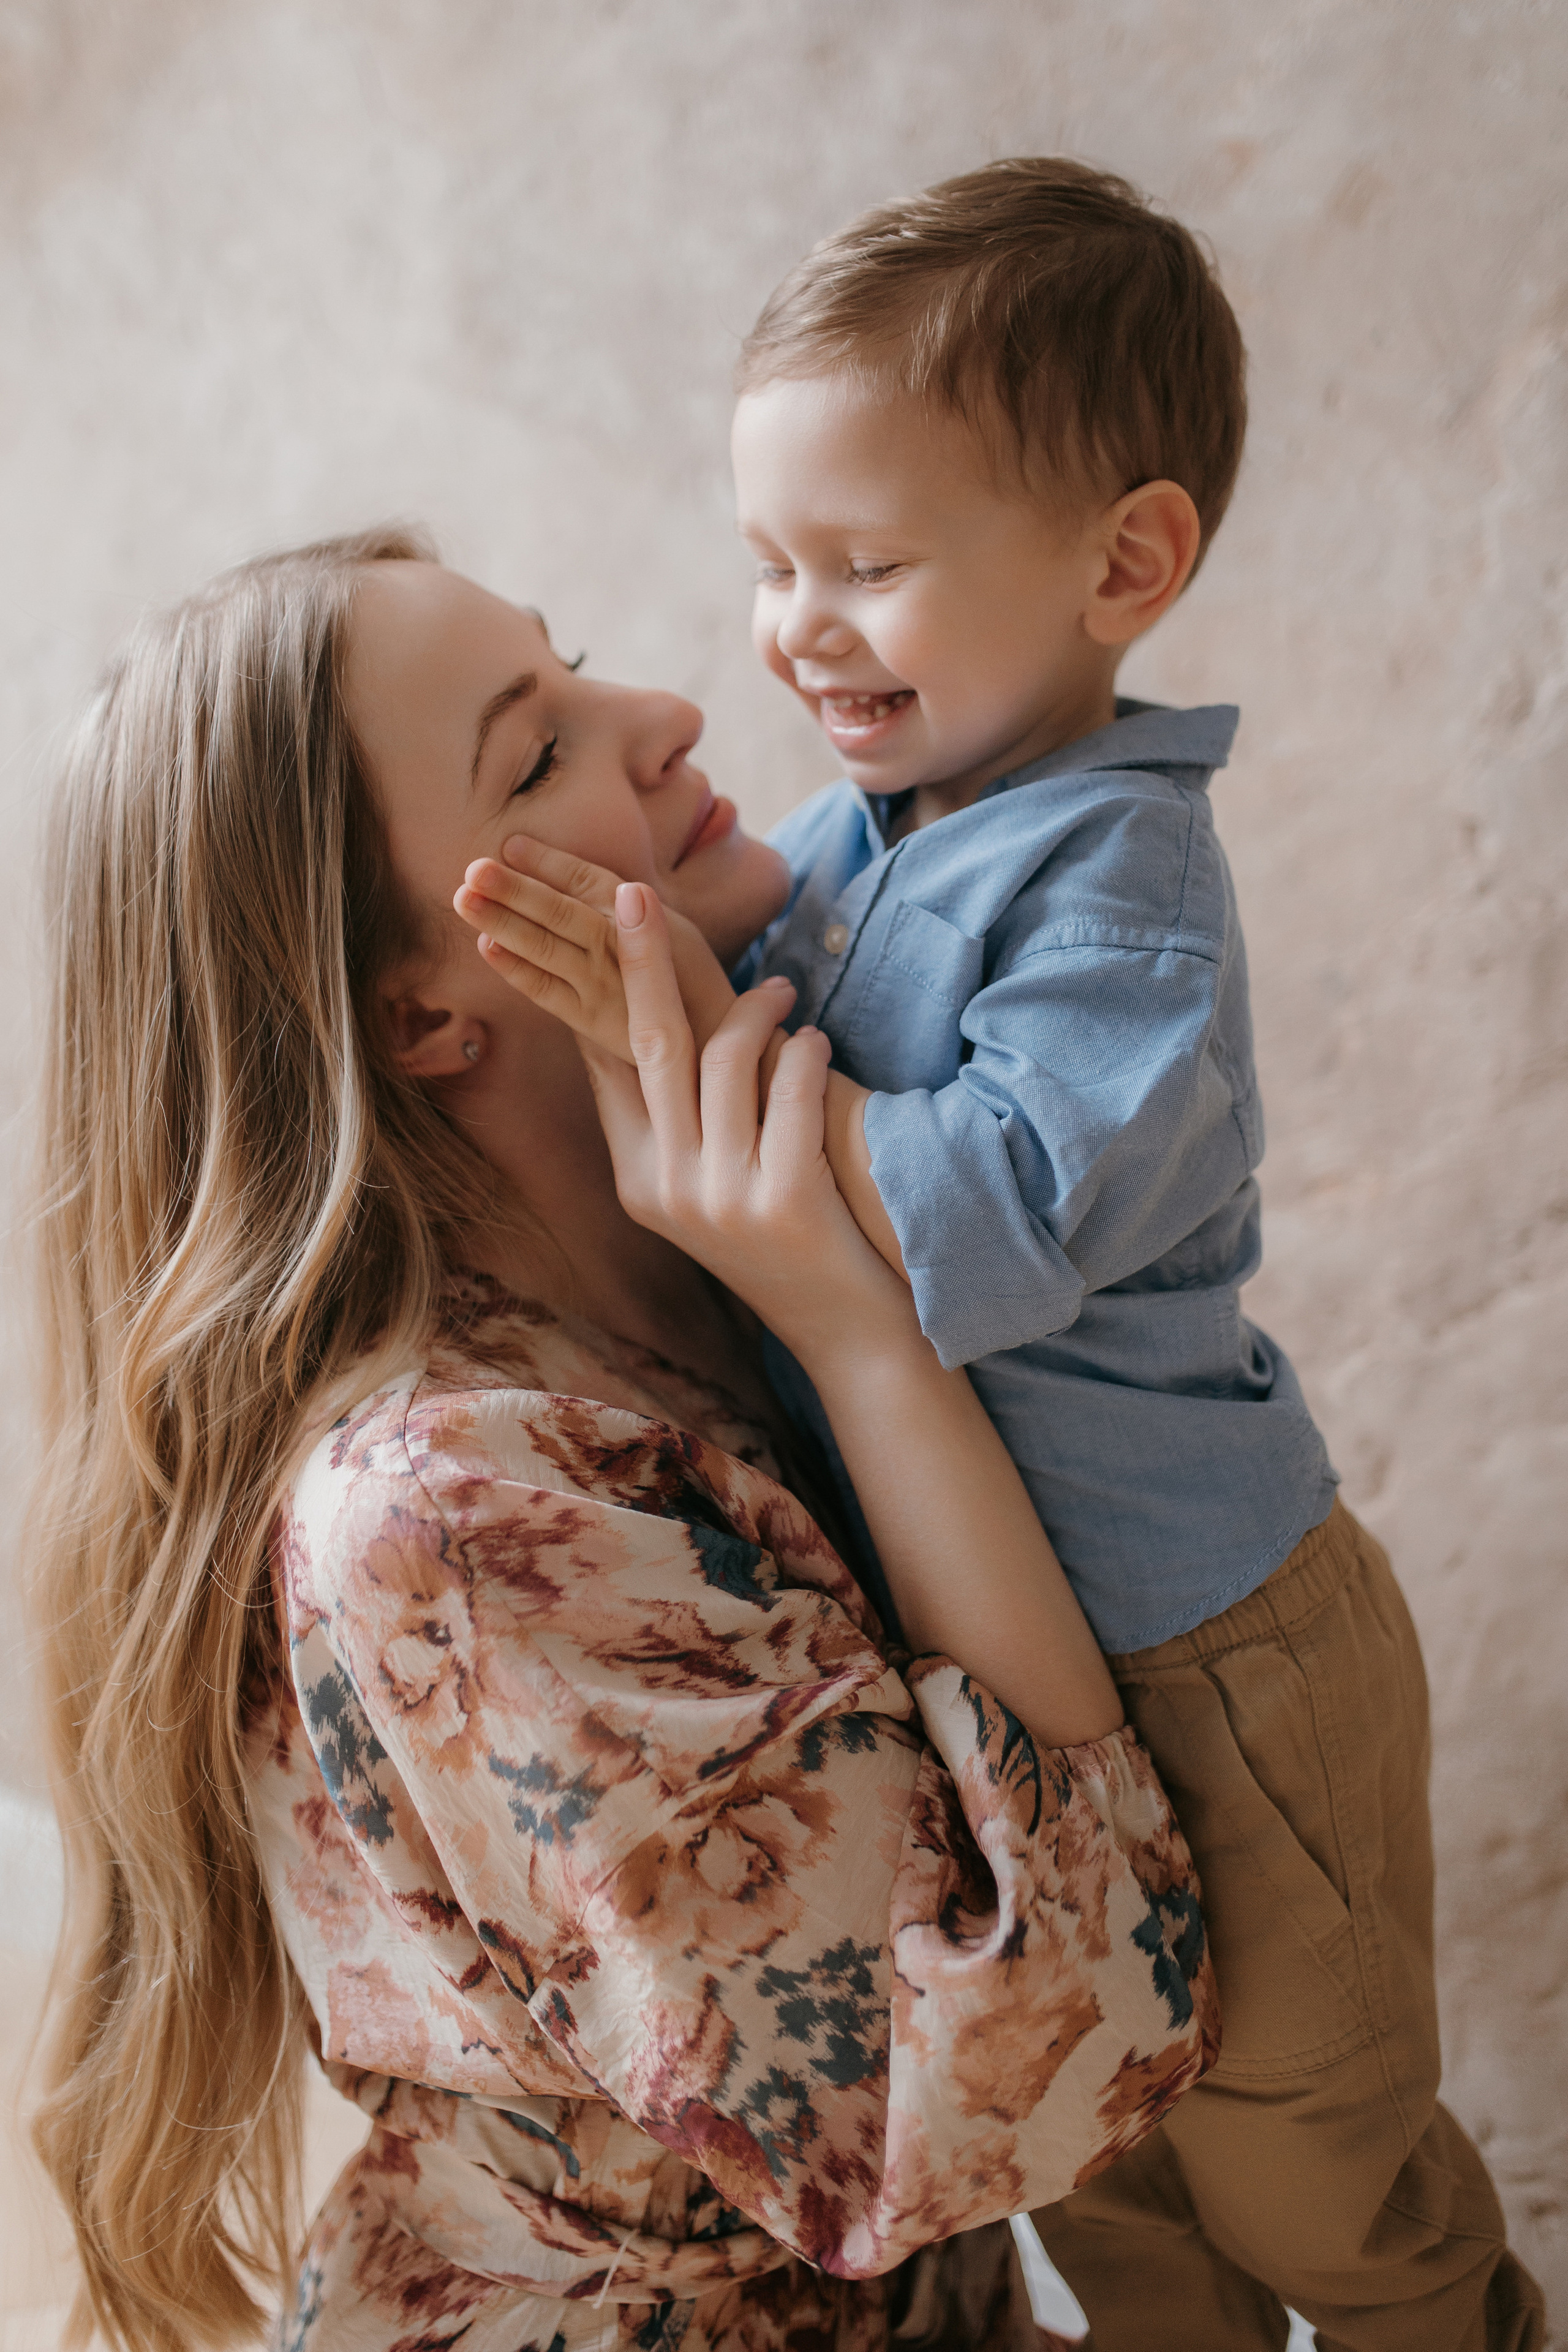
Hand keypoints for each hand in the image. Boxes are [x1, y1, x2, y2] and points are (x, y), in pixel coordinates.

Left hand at [454, 835, 737, 1063]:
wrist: (716, 1045)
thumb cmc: (693, 981)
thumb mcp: (675, 930)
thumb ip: (633, 908)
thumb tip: (604, 882)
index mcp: (643, 918)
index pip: (589, 882)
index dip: (550, 862)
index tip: (510, 843)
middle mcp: (621, 950)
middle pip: (562, 912)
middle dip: (516, 889)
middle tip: (474, 868)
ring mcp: (602, 988)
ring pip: (547, 949)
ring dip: (504, 922)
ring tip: (465, 899)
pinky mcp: (590, 1023)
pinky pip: (546, 992)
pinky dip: (516, 969)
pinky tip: (487, 947)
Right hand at [583, 882, 921, 1374]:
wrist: (853, 1335)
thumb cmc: (791, 1243)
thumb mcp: (714, 1187)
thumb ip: (683, 1118)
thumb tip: (649, 1022)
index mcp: (640, 1180)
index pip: (606, 1063)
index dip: (601, 985)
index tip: (608, 915)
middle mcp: (668, 1189)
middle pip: (647, 1043)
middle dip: (641, 960)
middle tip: (637, 893)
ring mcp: (721, 1198)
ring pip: (721, 1060)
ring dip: (758, 1011)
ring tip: (785, 993)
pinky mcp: (784, 1201)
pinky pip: (787, 1091)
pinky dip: (803, 1053)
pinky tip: (818, 1043)